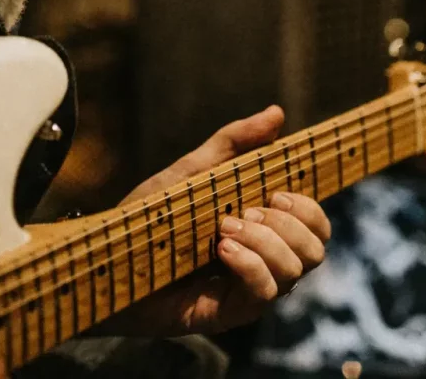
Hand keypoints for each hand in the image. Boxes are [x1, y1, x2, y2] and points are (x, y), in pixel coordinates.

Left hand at [103, 106, 330, 335]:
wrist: (108, 257)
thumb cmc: (152, 215)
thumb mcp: (194, 171)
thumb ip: (234, 142)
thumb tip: (277, 113)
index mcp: (263, 227)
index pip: (316, 222)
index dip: (308, 207)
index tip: (274, 193)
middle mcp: (265, 259)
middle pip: (317, 248)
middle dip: (290, 224)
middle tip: (248, 212)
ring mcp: (249, 288)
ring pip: (296, 271)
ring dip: (266, 242)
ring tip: (225, 229)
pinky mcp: (231, 313)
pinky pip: (266, 294)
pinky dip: (250, 265)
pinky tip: (221, 251)